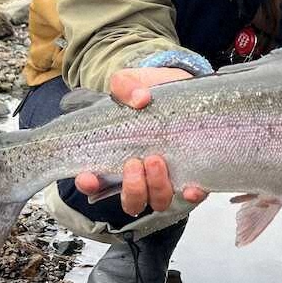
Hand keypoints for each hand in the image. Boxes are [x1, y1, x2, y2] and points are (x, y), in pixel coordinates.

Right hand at [74, 66, 208, 215]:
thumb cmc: (151, 91)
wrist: (184, 88)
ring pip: (158, 201)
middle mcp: (141, 176)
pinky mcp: (192, 175)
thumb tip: (139, 99)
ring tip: (157, 160)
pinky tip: (192, 187)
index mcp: (117, 157)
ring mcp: (166, 179)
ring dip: (156, 187)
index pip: (95, 183)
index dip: (89, 185)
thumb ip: (126, 85)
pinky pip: (192, 195)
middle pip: (131, 201)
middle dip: (131, 188)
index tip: (89, 177)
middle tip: (134, 162)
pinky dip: (190, 194)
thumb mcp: (132, 82)